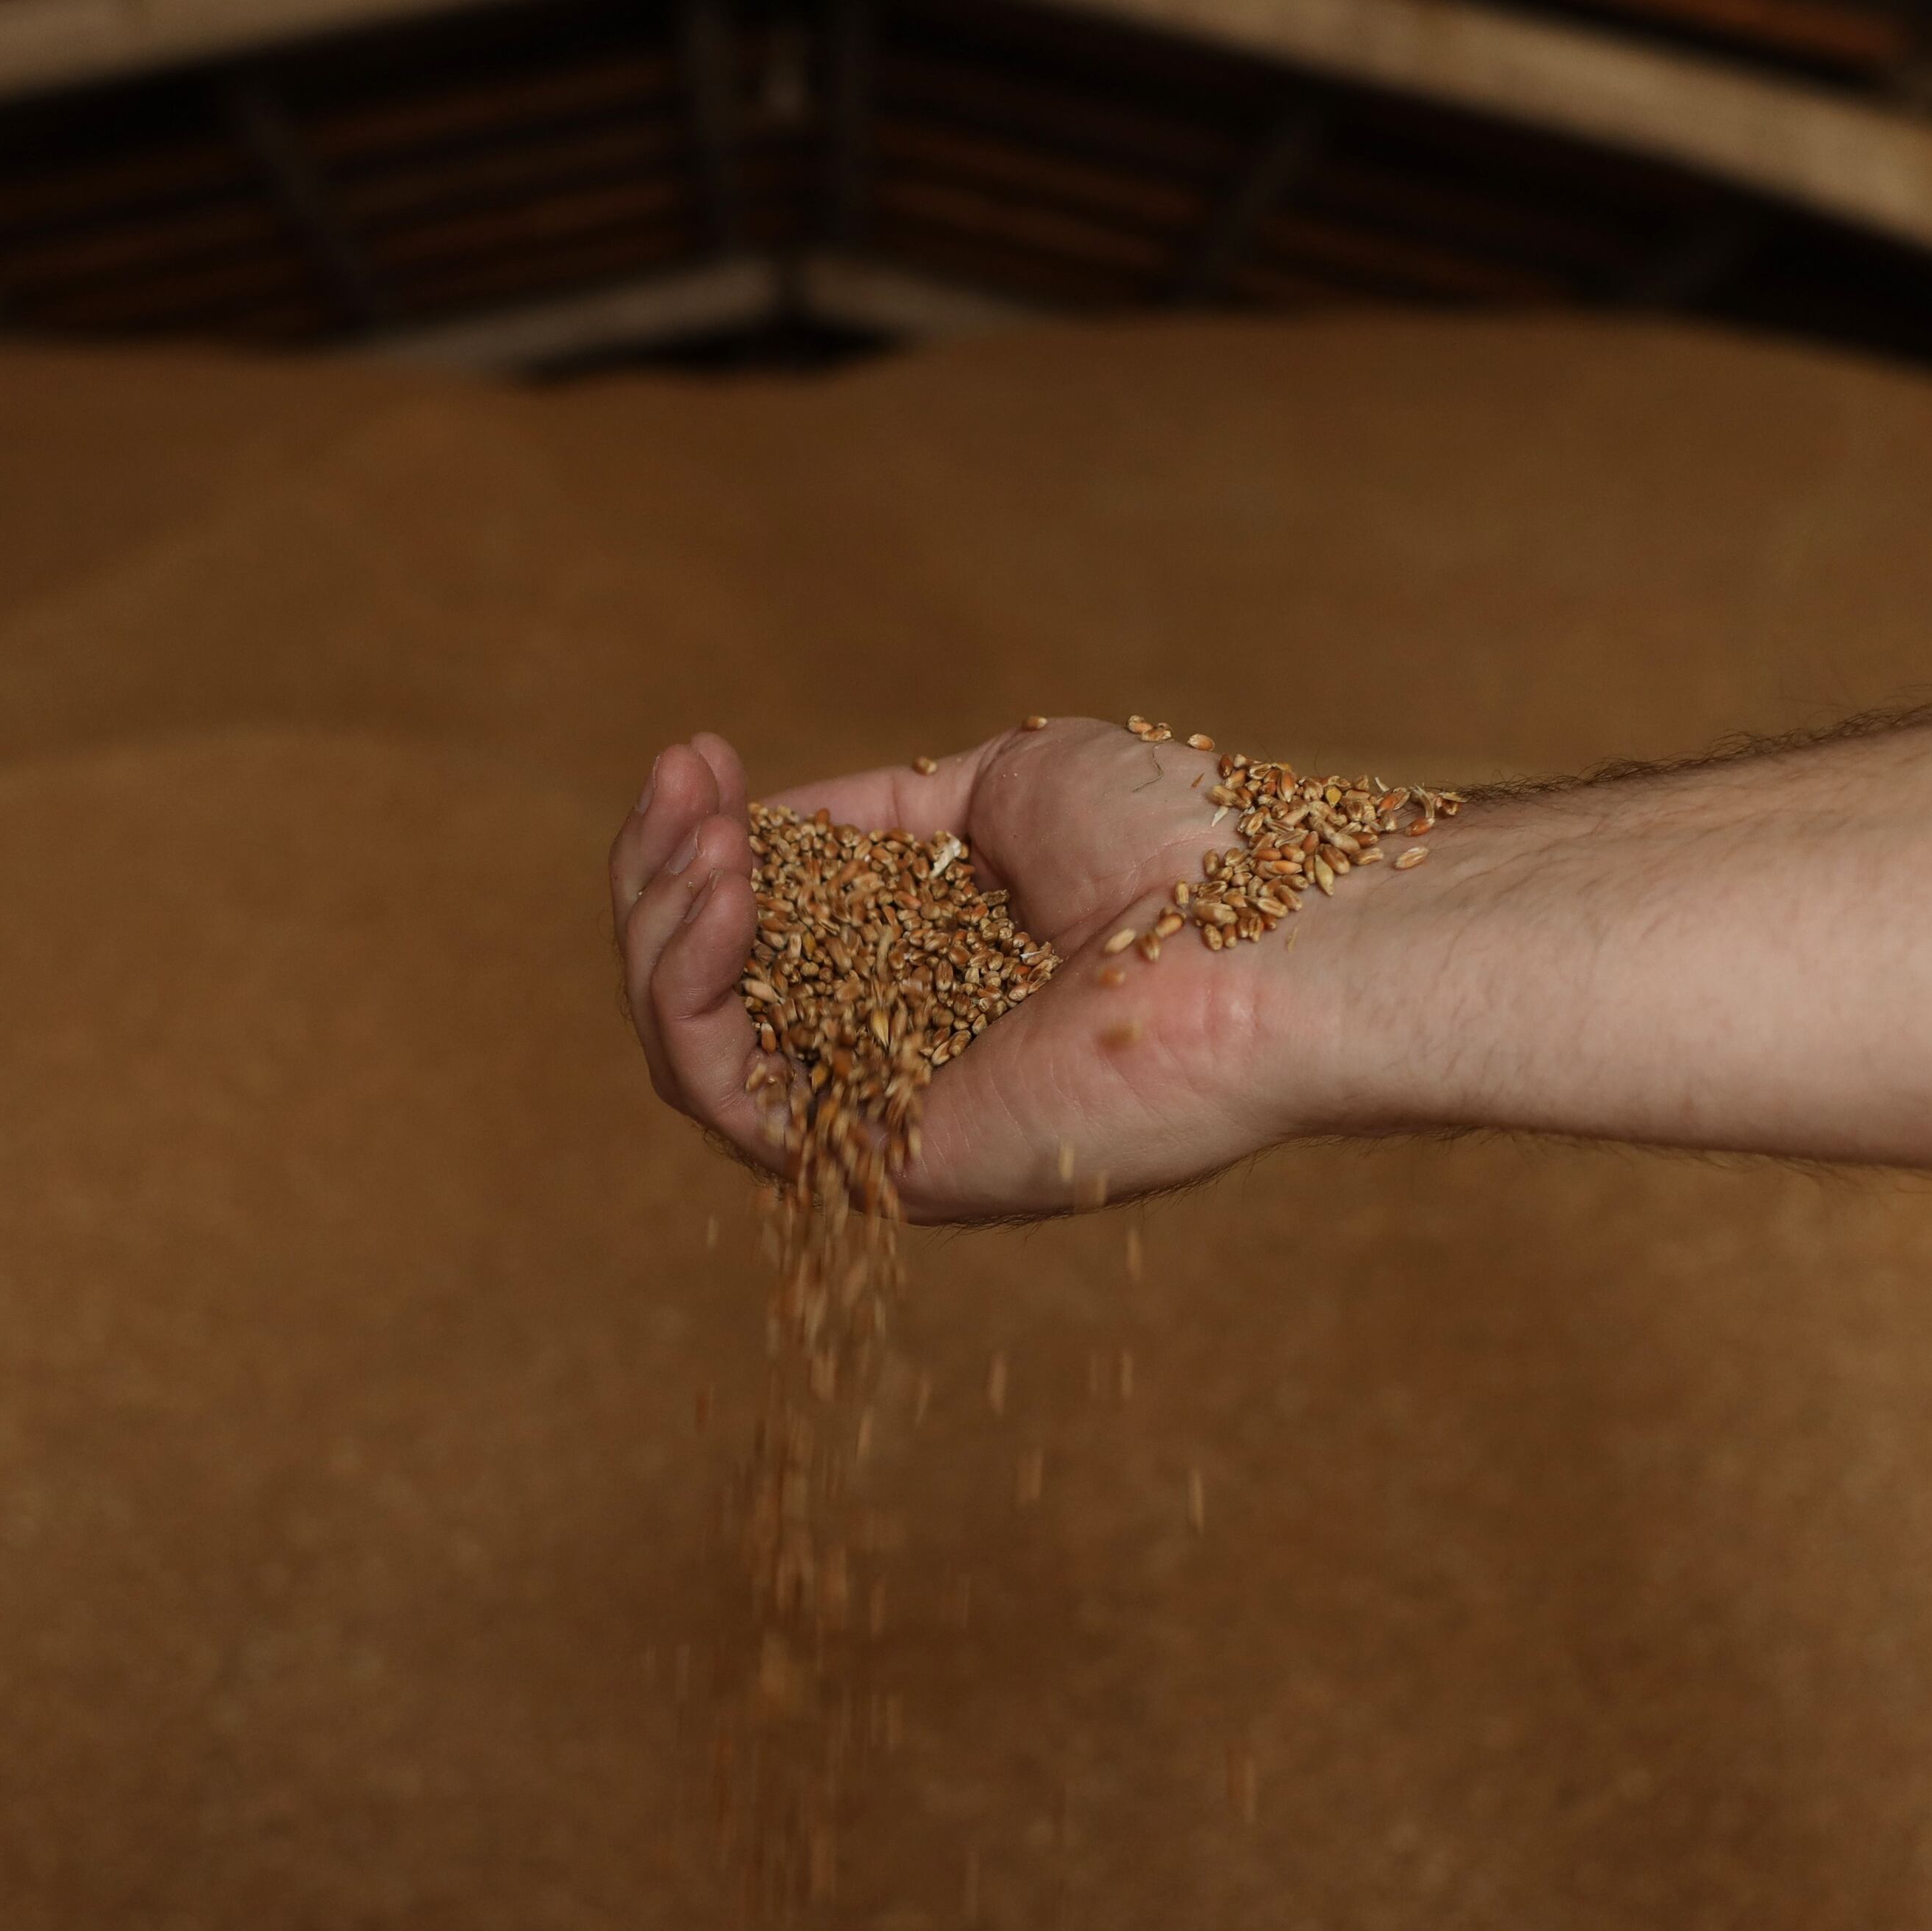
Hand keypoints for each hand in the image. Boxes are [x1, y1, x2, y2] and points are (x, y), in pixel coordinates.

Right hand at [609, 720, 1362, 1218]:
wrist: (1273, 924)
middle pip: (704, 995)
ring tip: (702, 842)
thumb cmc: (1184, 845)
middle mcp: (894, 1060)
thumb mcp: (1004, 787)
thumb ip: (885, 815)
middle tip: (679, 785)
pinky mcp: (884, 1171)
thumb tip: (776, 818)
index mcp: (923, 980)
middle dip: (658, 878)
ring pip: (693, 1049)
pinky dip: (690, 994)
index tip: (698, 759)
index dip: (701, 848)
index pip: (760, 936)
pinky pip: (726, 1103)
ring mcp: (885, 1122)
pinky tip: (721, 897)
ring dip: (659, 931)